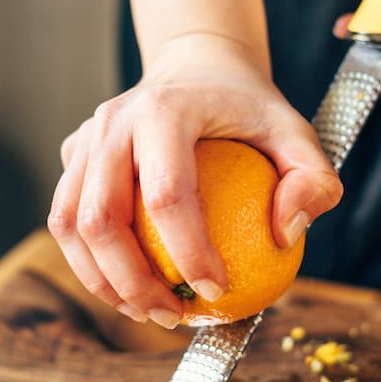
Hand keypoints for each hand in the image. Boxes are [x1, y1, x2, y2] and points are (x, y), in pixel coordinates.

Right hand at [48, 33, 342, 327]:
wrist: (198, 64)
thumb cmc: (249, 107)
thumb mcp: (297, 132)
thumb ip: (312, 180)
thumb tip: (285, 235)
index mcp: (165, 110)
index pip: (167, 194)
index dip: (187, 253)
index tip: (215, 291)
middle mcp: (114, 121)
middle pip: (101, 218)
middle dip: (131, 282)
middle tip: (172, 316)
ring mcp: (86, 138)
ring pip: (70, 225)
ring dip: (102, 281)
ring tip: (146, 312)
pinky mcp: (74, 155)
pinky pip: (68, 220)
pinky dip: (91, 264)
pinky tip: (129, 292)